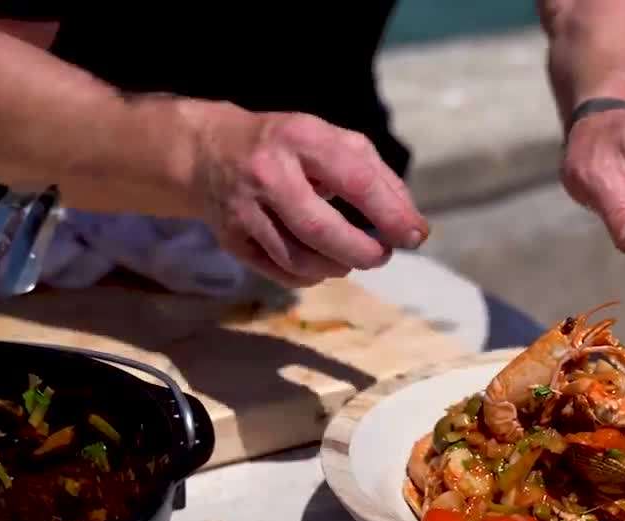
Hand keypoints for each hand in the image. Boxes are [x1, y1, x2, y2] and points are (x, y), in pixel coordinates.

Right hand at [186, 101, 429, 286]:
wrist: (209, 151)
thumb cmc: (290, 148)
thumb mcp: (334, 144)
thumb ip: (380, 179)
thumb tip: (414, 227)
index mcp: (303, 139)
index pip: (356, 181)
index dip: (391, 215)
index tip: (415, 237)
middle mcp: (268, 172)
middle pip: (322, 230)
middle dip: (363, 252)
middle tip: (382, 255)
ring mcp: (244, 208)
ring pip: (300, 260)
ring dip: (337, 267)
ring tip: (349, 258)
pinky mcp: (230, 239)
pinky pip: (280, 273)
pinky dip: (310, 277)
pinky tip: (319, 263)